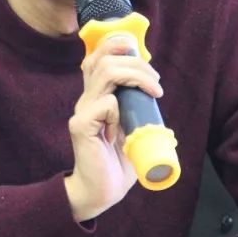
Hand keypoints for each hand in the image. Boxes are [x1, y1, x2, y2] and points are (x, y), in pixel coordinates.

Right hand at [64, 33, 162, 221]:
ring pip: (105, 73)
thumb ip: (135, 108)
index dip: (115, 46)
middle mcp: (86, 100)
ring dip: (135, 77)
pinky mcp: (81, 126)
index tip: (141, 55)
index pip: (97, 57)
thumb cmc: (117, 162)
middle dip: (136, 63)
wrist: (102, 191)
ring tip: (153, 92)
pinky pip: (105, 103)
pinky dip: (119, 110)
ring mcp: (82, 112)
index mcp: (96, 97)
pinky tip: (121, 130)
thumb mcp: (132, 127)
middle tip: (156, 83)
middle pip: (103, 59)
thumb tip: (153, 90)